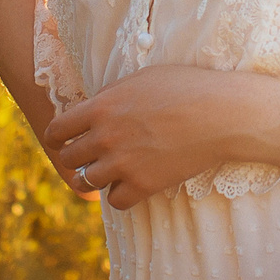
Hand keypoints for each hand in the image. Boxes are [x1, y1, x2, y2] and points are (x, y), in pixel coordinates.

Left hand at [43, 65, 275, 208]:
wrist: (222, 114)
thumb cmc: (187, 87)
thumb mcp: (142, 78)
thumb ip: (112, 94)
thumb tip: (96, 106)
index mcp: (101, 107)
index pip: (58, 130)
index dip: (59, 136)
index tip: (67, 139)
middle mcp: (105, 137)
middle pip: (69, 158)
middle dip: (78, 157)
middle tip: (91, 156)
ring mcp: (123, 163)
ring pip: (87, 182)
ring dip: (96, 178)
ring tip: (109, 172)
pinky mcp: (143, 185)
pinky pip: (114, 201)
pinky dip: (120, 195)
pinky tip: (131, 184)